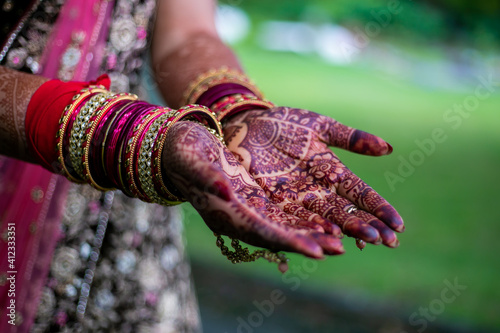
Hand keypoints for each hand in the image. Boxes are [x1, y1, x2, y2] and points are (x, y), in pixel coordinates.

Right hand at [161, 121, 344, 260]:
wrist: (175, 145)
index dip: (288, 241)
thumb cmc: (179, 151)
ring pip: (282, 224)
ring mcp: (245, 207)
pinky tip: (322, 216)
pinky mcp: (252, 196)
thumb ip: (207, 177)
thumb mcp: (191, 159)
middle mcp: (236, 216)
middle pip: (277, 234)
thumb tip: (225, 191)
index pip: (259, 232)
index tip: (315, 250)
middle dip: (306, 242)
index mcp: (222, 213)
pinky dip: (300, 215)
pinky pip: (280, 209)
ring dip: (309, 232)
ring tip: (339, 239)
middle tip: (339, 249)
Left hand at [223, 107, 403, 247]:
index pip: (361, 193)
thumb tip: (388, 148)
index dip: (379, 208)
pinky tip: (326, 240)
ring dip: (343, 231)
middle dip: (367, 226)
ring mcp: (297, 199)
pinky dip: (311, 230)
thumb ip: (350, 138)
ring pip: (324, 219)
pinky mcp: (274, 203)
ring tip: (362, 242)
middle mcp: (318, 190)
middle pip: (346, 211)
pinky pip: (294, 220)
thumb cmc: (284, 124)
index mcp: (332, 172)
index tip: (398, 225)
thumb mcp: (320, 127)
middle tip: (387, 241)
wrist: (246, 125)